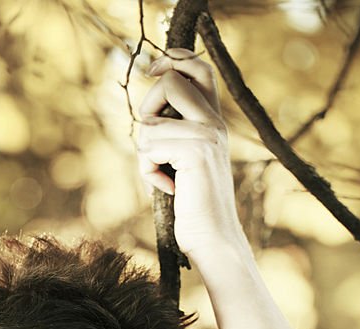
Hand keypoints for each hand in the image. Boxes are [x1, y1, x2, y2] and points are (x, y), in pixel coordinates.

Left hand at [137, 49, 244, 261]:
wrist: (213, 238)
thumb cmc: (193, 206)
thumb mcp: (182, 163)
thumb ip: (174, 134)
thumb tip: (147, 115)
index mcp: (214, 120)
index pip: (199, 68)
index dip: (174, 59)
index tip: (153, 69)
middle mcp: (214, 122)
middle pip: (170, 82)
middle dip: (148, 110)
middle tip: (153, 145)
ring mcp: (208, 135)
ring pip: (151, 122)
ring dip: (145, 155)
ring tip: (162, 178)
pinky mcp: (196, 152)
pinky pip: (149, 147)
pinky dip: (148, 173)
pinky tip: (168, 189)